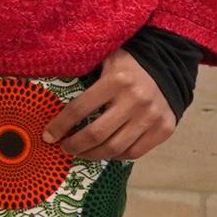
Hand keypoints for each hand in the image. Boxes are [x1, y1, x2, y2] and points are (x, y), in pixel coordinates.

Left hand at [43, 50, 178, 162]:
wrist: (168, 67)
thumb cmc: (128, 65)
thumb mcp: (105, 60)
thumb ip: (84, 73)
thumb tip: (52, 95)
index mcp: (116, 81)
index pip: (79, 109)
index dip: (60, 126)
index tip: (48, 136)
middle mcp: (135, 100)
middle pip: (96, 134)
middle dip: (74, 145)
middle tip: (65, 148)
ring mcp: (151, 117)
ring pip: (115, 148)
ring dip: (93, 155)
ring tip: (82, 153)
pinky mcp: (164, 129)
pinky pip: (135, 152)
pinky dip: (116, 156)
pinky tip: (106, 151)